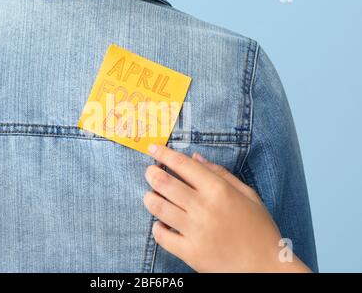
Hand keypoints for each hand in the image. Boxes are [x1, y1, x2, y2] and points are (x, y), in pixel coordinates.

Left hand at [143, 145, 310, 272]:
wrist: (266, 267)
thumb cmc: (259, 228)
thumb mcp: (247, 194)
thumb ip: (220, 173)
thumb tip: (195, 157)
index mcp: (218, 190)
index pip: (183, 165)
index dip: (164, 154)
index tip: (153, 148)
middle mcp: (204, 208)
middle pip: (164, 183)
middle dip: (151, 174)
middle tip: (150, 172)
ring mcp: (195, 231)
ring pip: (158, 207)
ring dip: (150, 198)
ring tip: (151, 196)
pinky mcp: (189, 252)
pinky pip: (161, 236)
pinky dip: (157, 227)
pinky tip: (162, 223)